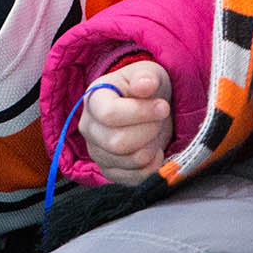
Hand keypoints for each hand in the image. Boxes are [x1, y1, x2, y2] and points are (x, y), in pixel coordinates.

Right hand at [78, 60, 172, 185]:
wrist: (146, 106)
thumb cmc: (146, 88)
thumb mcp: (148, 73)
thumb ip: (145, 77)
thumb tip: (144, 86)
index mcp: (93, 100)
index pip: (109, 115)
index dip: (140, 113)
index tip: (163, 106)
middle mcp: (88, 128)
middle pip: (118, 143)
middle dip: (149, 132)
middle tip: (160, 121)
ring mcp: (97, 151)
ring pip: (130, 161)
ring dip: (152, 148)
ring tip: (155, 134)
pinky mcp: (110, 170)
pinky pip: (134, 178)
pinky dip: (152, 167)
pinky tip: (154, 150)